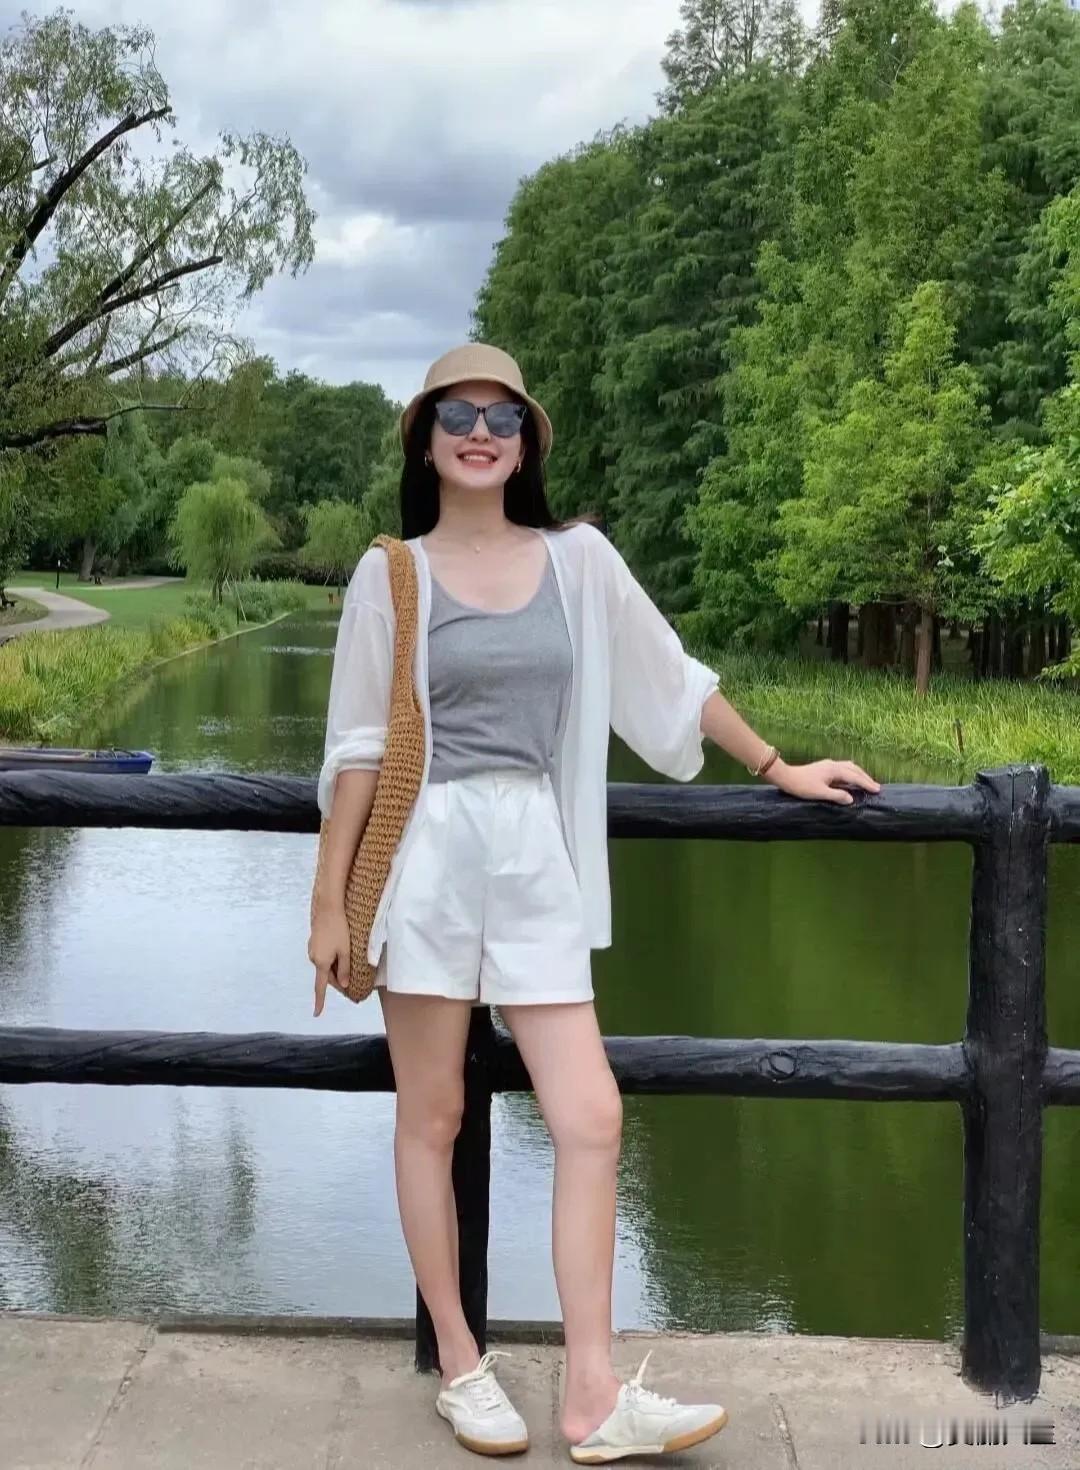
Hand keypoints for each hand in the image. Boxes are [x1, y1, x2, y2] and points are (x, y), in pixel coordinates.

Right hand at [308, 905, 351, 1015]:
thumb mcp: (346, 951)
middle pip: (326, 975)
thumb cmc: (339, 929)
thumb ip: (345, 970)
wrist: (328, 908)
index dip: (320, 1001)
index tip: (317, 1014)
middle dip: (337, 978)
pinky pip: (323, 956)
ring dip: (335, 967)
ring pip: (325, 965)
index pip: (320, 987)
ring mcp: (312, 950)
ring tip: (347, 958)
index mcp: (321, 963)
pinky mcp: (314, 942)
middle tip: (351, 980)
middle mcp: (314, 958)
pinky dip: (331, 958)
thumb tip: (344, 985)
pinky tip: (339, 948)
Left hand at [763, 757, 880, 804]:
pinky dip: (851, 774)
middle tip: (875, 787)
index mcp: (834, 770)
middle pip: (854, 769)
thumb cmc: (802, 786)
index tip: (877, 790)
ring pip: (849, 767)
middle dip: (865, 778)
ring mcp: (828, 765)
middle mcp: (833, 765)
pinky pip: (843, 769)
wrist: (786, 777)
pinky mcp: (824, 768)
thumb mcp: (820, 793)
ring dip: (859, 774)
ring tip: (866, 783)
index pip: (854, 777)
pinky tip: (850, 780)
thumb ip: (837, 796)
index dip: (866, 783)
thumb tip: (851, 798)